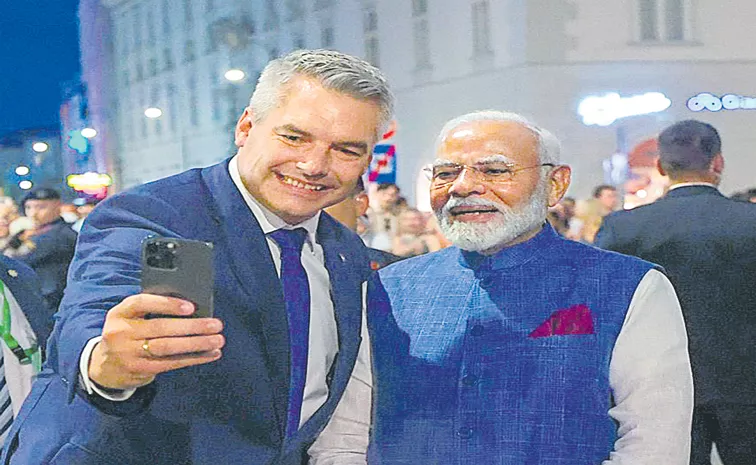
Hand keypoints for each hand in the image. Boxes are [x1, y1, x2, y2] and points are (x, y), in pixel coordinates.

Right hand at [89, 294, 224, 389]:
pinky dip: (194, 358)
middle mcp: (121, 333)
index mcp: (119, 313)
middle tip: (216, 324)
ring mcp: (129, 354)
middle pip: (160, 328)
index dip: (166, 304)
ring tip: (218, 340)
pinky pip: (171, 363)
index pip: (141, 303)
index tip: (190, 307)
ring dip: (197, 344)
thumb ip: (152, 310)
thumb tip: (193, 307)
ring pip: (168, 348)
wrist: (104, 365)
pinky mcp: (140, 370)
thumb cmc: (128, 333)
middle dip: (192, 326)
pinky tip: (210, 354)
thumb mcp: (131, 318)